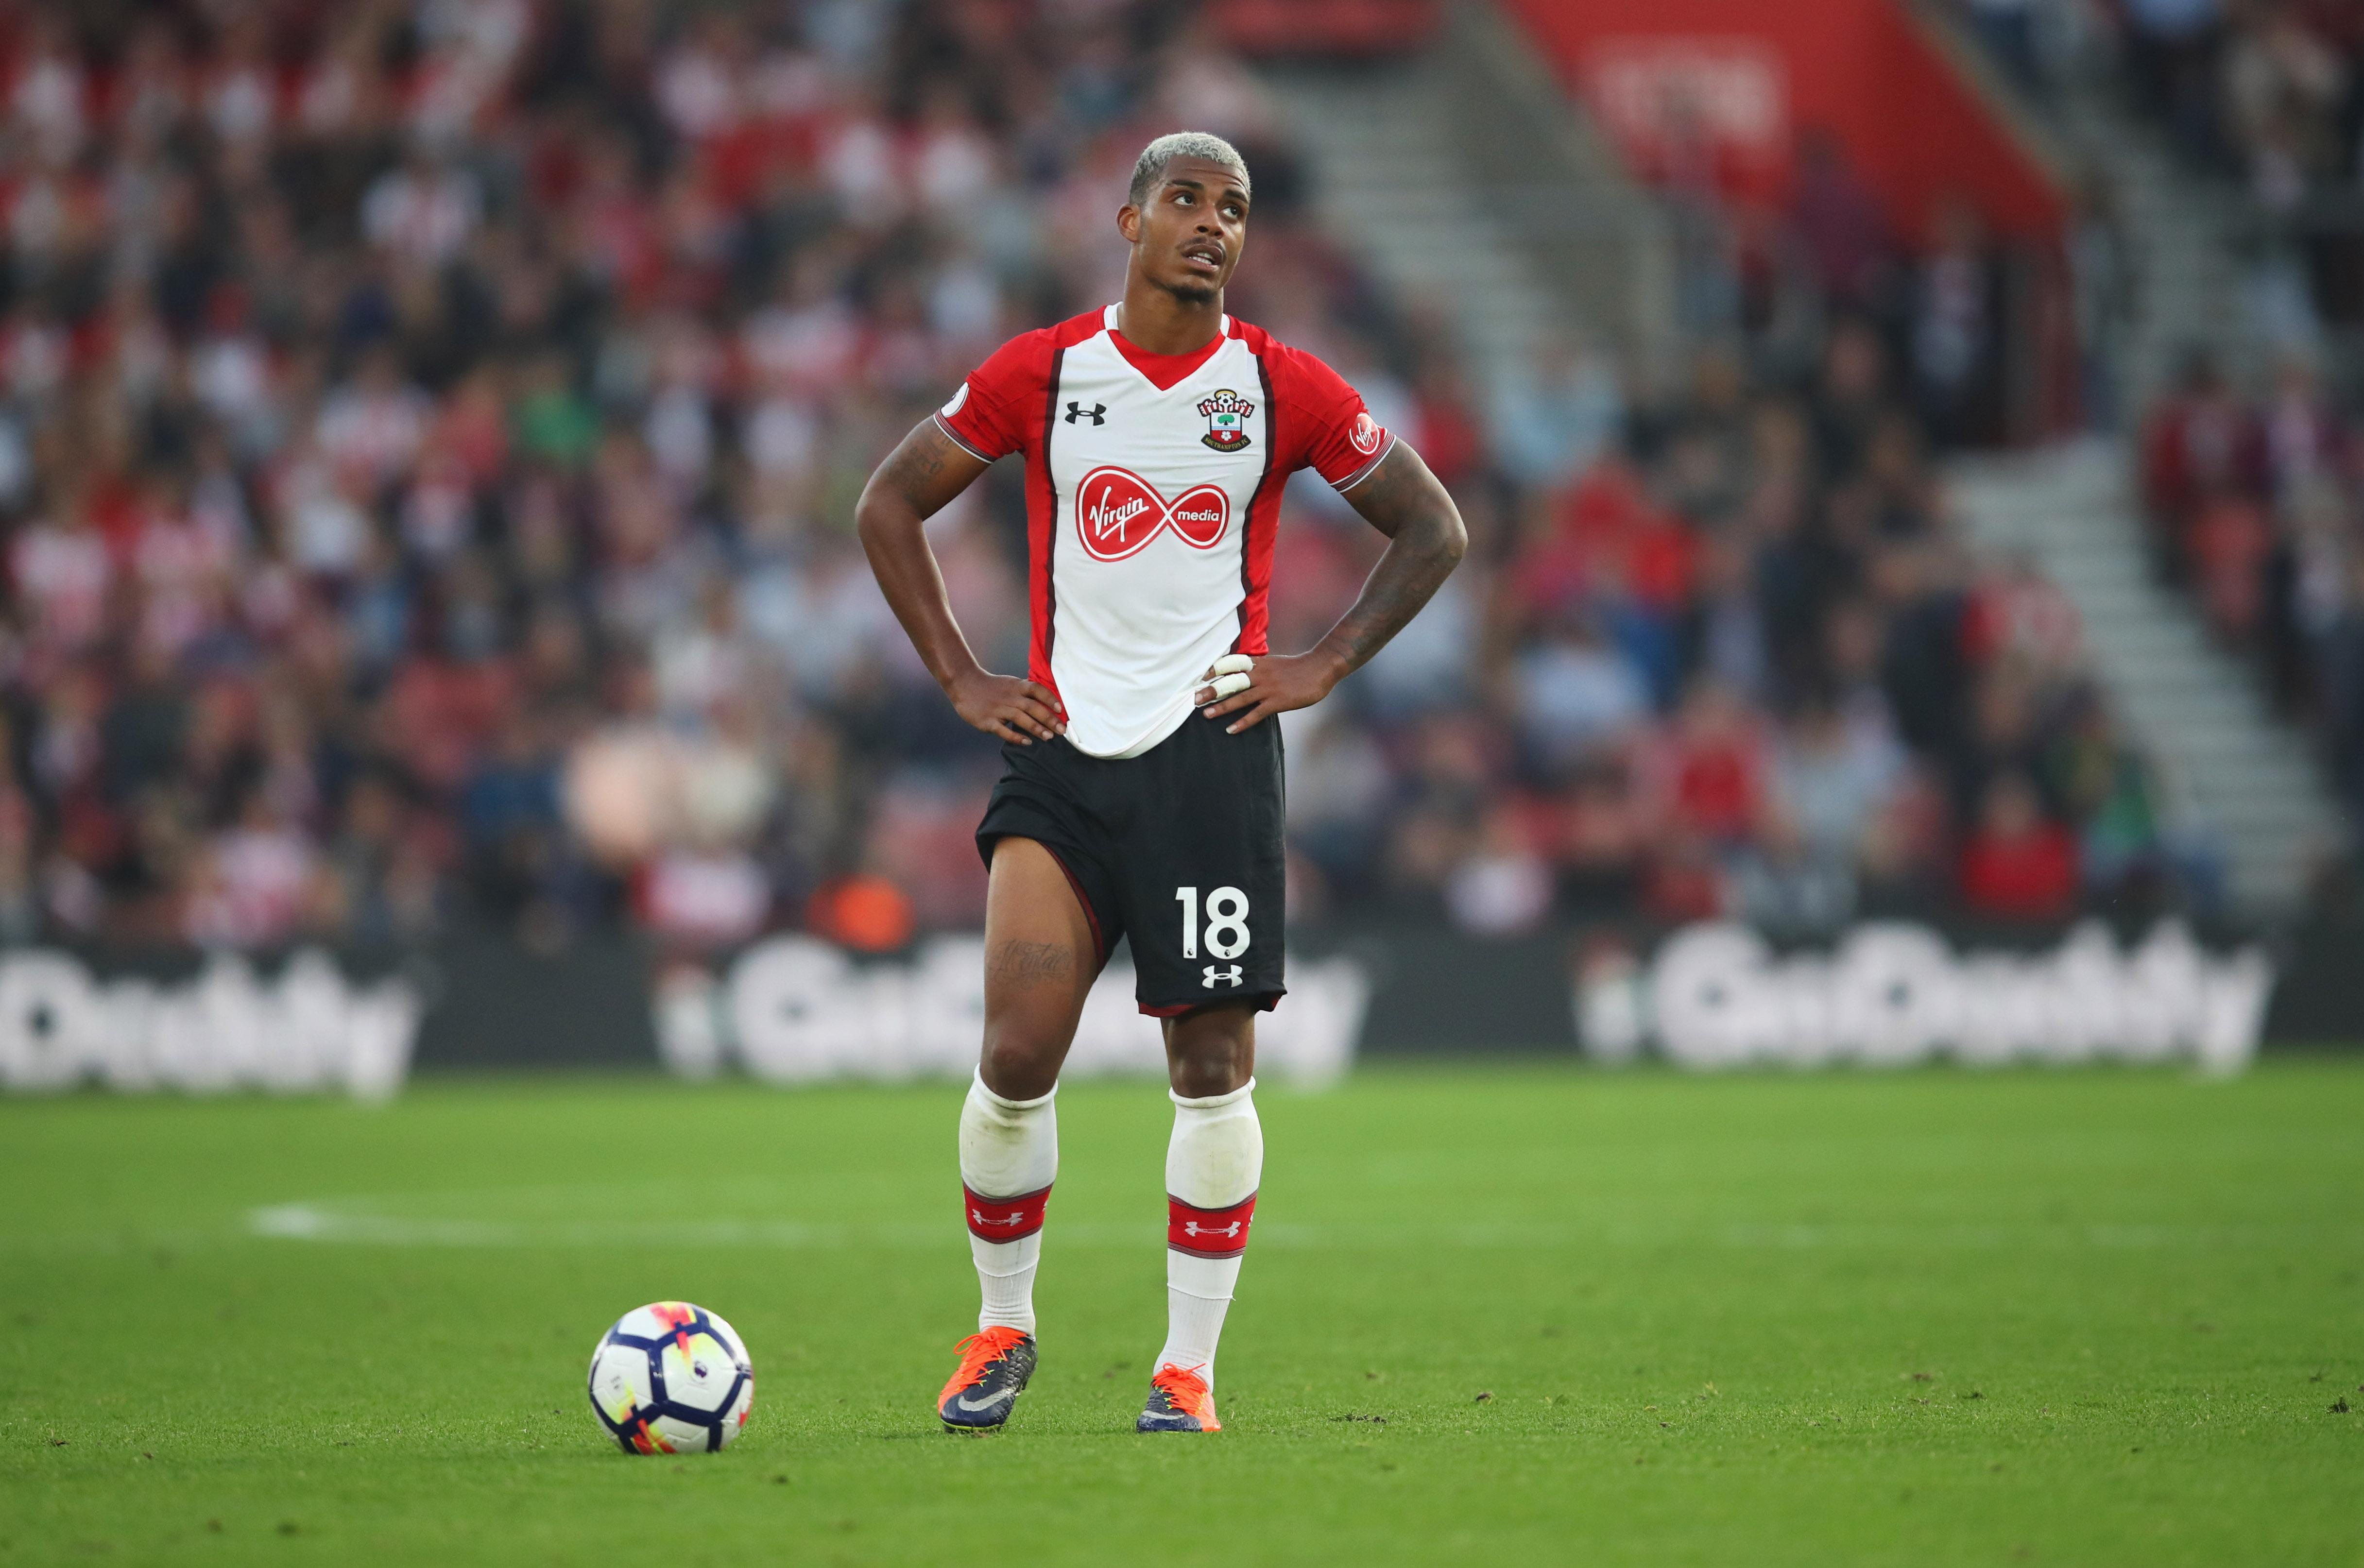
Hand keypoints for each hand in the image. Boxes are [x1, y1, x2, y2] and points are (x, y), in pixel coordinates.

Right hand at [948, 668, 1064, 743]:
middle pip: (1032, 706)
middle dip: (1048, 719)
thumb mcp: (1010, 684)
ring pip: (1020, 718)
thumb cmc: (991, 687)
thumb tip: (1048, 706)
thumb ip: (1026, 693)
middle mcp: (1009, 697)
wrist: (964, 684)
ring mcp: (998, 709)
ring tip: (1049, 737)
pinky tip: (1027, 742)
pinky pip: (1003, 730)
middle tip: (1061, 730)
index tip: (1060, 709)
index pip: (1036, 689)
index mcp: (1016, 686)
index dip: (1049, 698)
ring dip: (1036, 728)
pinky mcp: (987, 721)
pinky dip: (1016, 737)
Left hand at [1192, 651, 1343, 733]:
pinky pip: (1256, 713)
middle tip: (1195, 698)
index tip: (1201, 677)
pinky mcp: (1278, 702)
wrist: (1320, 668)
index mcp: (1258, 664)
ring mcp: (1269, 688)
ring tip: (1206, 715)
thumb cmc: (1298, 668)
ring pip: (1240, 698)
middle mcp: (1260, 674)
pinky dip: (1242, 722)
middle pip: (1230, 681)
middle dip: (1212, 690)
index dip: (1215, 670)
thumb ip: (1258, 669)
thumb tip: (1243, 674)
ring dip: (1222, 707)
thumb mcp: (1274, 663)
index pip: (1231, 664)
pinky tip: (1231, 729)